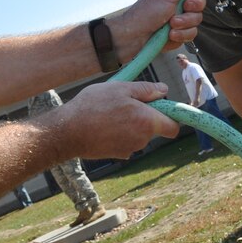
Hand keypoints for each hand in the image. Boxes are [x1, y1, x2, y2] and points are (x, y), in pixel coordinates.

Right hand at [49, 81, 179, 159]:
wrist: (68, 132)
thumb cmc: (93, 106)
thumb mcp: (120, 88)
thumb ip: (146, 90)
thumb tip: (164, 90)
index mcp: (147, 121)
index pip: (173, 127)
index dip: (172, 116)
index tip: (163, 107)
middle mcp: (142, 139)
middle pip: (154, 127)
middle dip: (146, 115)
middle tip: (125, 102)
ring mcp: (130, 149)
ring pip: (139, 133)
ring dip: (131, 123)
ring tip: (110, 112)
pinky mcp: (118, 154)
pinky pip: (126, 141)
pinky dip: (120, 133)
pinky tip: (104, 125)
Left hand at [113, 0, 213, 60]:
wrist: (133, 39)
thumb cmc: (145, 13)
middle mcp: (176, 1)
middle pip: (199, 0)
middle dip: (194, 6)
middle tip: (185, 7)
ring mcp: (178, 18)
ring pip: (196, 19)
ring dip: (185, 23)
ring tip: (170, 26)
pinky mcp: (178, 33)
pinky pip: (191, 33)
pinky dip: (181, 35)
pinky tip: (169, 36)